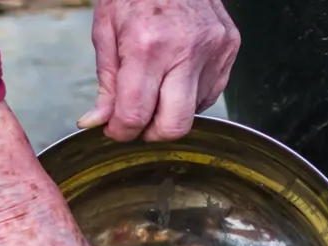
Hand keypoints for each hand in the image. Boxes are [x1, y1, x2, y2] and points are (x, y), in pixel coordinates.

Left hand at [77, 0, 239, 142]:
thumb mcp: (105, 30)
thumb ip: (106, 82)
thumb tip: (97, 122)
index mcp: (148, 46)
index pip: (135, 115)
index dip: (121, 131)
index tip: (115, 129)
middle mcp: (186, 51)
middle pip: (174, 126)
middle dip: (152, 133)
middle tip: (138, 120)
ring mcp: (214, 50)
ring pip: (194, 112)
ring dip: (171, 109)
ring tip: (158, 80)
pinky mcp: (230, 48)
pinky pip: (211, 93)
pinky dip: (191, 94)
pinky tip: (177, 71)